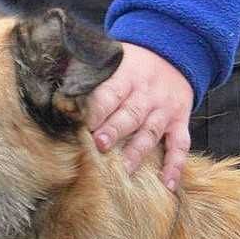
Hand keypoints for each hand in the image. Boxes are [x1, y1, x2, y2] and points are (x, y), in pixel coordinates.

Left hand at [84, 42, 192, 190]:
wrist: (173, 55)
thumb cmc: (132, 63)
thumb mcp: (112, 58)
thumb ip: (88, 74)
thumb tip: (59, 96)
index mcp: (126, 76)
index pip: (110, 93)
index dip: (98, 109)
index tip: (84, 123)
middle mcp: (147, 94)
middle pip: (130, 114)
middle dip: (115, 131)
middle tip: (100, 145)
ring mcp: (165, 110)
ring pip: (151, 132)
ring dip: (137, 151)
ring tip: (124, 168)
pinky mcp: (180, 123)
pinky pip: (180, 146)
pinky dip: (175, 165)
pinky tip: (167, 184)